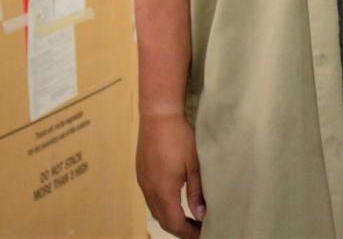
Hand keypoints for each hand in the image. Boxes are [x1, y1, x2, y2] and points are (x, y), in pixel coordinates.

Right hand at [138, 112, 205, 238]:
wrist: (158, 115)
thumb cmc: (179, 137)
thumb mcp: (194, 164)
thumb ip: (196, 191)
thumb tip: (201, 214)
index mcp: (163, 190)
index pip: (174, 222)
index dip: (187, 232)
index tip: (201, 234)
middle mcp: (149, 189)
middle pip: (162, 220)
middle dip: (179, 229)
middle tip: (197, 230)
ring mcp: (143, 181)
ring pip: (155, 210)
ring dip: (170, 218)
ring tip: (188, 219)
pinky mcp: (141, 173)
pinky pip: (150, 198)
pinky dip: (163, 206)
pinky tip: (174, 201)